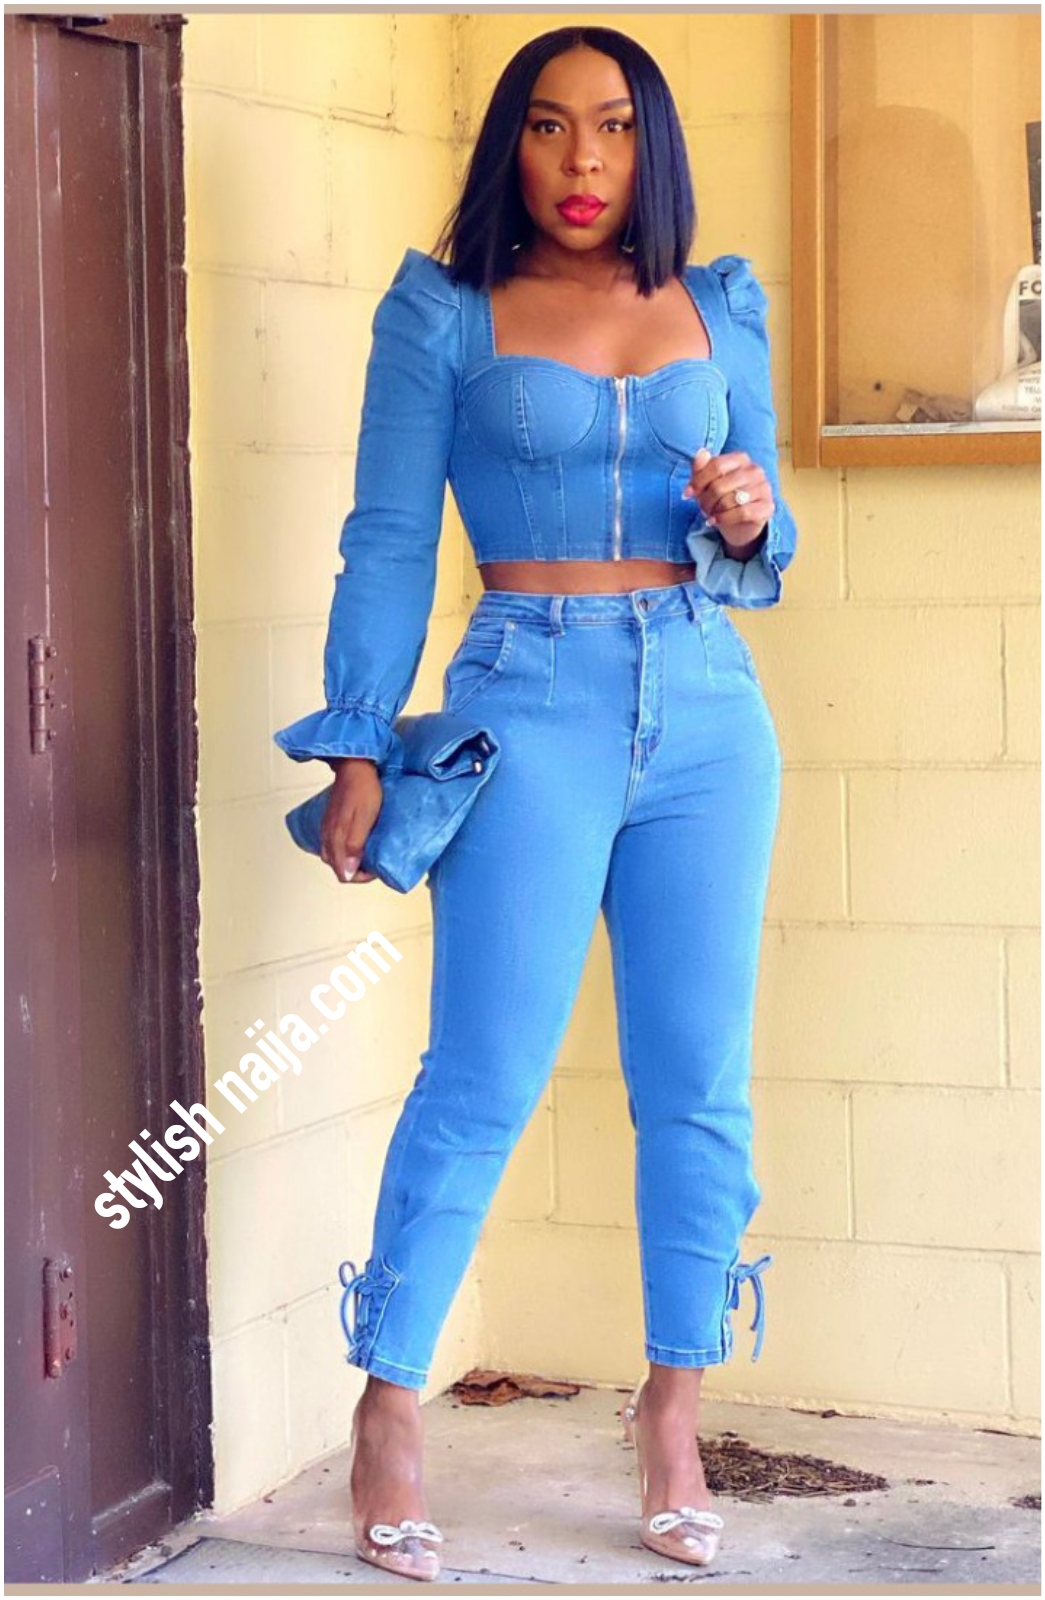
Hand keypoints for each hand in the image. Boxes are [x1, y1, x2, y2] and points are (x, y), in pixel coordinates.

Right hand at [320, 759, 382, 883]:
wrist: (354, 766)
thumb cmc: (363, 789)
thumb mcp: (364, 819)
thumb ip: (354, 845)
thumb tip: (347, 871)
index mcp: (335, 838)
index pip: (342, 873)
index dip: (359, 877)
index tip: (374, 869)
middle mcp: (327, 836)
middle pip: (335, 866)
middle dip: (354, 871)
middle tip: (372, 864)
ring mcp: (326, 828)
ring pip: (332, 856)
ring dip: (348, 861)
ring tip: (365, 855)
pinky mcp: (329, 821)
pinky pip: (331, 844)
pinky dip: (342, 850)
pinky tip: (354, 844)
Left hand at [682, 447, 772, 548]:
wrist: (739, 524)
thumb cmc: (722, 499)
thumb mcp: (707, 483)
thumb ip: (701, 468)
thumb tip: (701, 452)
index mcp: (741, 459)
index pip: (716, 465)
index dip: (698, 481)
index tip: (687, 494)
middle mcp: (755, 470)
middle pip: (720, 485)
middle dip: (705, 500)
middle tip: (702, 508)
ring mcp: (764, 488)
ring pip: (730, 500)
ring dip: (715, 511)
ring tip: (711, 514)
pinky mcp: (768, 507)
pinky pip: (743, 512)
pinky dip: (725, 519)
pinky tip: (717, 521)